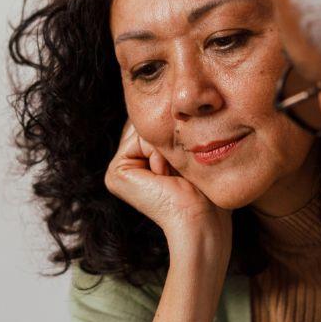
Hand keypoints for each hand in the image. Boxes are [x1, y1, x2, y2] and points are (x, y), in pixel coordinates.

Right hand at [104, 122, 230, 245]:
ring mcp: (117, 170)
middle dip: (168, 138)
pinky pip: (141, 139)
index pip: (155, 126)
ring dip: (165, 147)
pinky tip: (164, 177)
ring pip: (145, 129)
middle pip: (147, 124)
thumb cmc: (204, 192)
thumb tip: (170, 102)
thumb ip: (173, 131)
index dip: (175, 133)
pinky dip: (159, 153)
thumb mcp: (189, 154)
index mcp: (139, 161)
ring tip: (172, 175)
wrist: (200, 219)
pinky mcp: (116, 174)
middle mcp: (125, 165)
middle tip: (179, 172)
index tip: (185, 164)